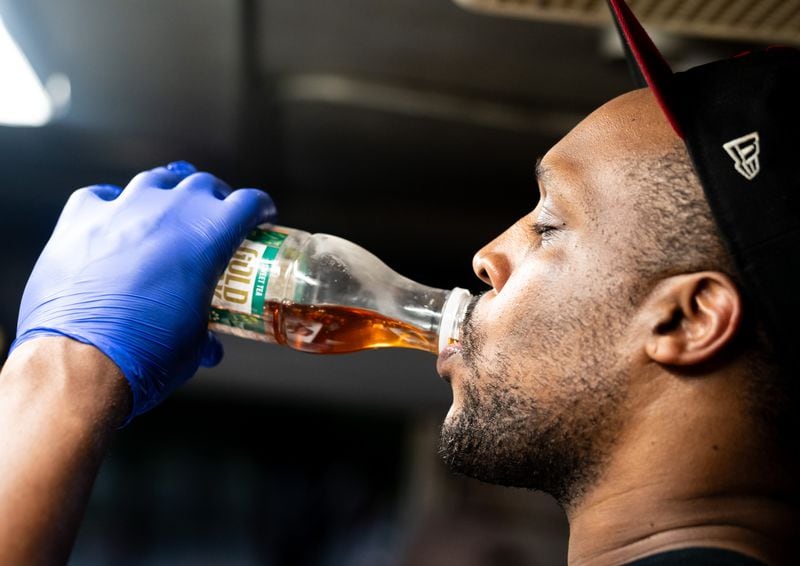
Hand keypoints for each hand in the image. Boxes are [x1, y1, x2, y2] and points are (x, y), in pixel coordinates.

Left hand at [12, 161, 276, 421]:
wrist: (82, 363)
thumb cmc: (145, 355)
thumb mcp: (193, 346)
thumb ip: (206, 333)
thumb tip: (209, 343)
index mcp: (209, 236)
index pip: (248, 203)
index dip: (259, 208)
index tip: (260, 217)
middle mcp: (168, 211)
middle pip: (203, 184)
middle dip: (216, 199)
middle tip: (215, 218)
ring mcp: (121, 210)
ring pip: (155, 180)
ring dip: (168, 193)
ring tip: (168, 211)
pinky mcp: (79, 221)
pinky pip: (100, 197)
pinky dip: (111, 205)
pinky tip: (113, 219)